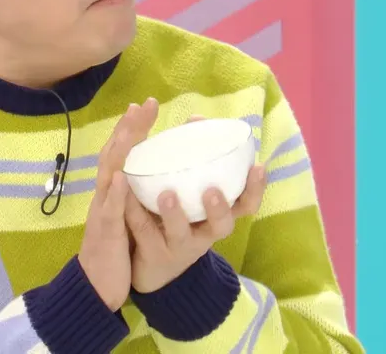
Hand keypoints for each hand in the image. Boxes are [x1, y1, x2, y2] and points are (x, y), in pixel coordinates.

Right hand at [78, 98, 159, 310]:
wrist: (95, 287)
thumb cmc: (114, 252)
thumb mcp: (128, 218)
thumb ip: (137, 196)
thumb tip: (156, 177)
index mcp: (113, 192)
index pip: (121, 153)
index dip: (131, 128)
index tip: (145, 105)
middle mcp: (105, 196)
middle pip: (113, 155)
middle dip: (127, 128)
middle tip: (142, 104)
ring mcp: (103, 212)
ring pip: (108, 175)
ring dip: (119, 150)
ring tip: (132, 126)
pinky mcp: (105, 234)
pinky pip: (109, 212)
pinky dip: (115, 193)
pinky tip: (122, 177)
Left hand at [124, 116, 265, 293]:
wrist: (152, 267)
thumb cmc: (175, 218)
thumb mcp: (191, 193)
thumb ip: (194, 159)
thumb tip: (197, 118)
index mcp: (216, 216)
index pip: (246, 205)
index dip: (255, 189)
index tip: (258, 166)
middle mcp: (203, 233)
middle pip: (222, 226)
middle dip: (220, 207)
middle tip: (212, 189)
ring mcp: (178, 245)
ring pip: (181, 233)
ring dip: (175, 213)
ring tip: (167, 194)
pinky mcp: (152, 253)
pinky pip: (143, 232)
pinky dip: (136, 212)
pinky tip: (127, 196)